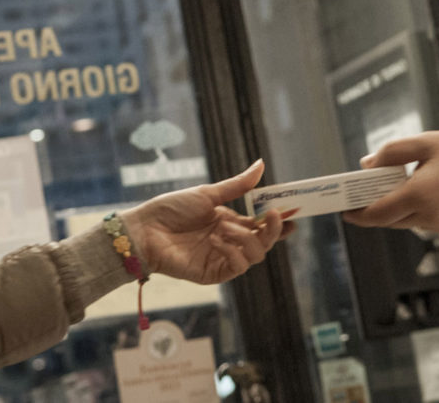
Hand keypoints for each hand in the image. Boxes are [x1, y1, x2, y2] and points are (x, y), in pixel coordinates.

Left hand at [121, 160, 293, 284]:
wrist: (145, 229)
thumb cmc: (172, 209)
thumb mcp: (208, 193)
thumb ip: (238, 185)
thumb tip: (261, 164)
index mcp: (230, 222)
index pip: (261, 225)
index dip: (278, 222)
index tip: (293, 214)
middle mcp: (230, 241)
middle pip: (263, 242)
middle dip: (272, 230)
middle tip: (272, 216)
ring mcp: (222, 258)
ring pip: (255, 256)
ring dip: (246, 239)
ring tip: (225, 226)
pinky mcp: (213, 273)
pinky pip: (236, 268)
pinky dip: (232, 252)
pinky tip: (216, 240)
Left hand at [342, 132, 438, 251]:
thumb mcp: (430, 142)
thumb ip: (394, 152)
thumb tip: (367, 164)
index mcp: (418, 196)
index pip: (377, 214)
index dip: (357, 215)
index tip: (344, 210)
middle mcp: (429, 217)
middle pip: (392, 220)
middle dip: (378, 208)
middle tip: (368, 192)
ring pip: (412, 221)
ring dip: (404, 207)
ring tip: (410, 182)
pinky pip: (432, 223)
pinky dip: (426, 210)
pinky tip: (436, 191)